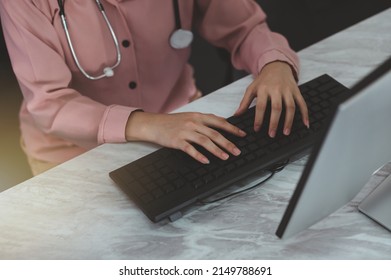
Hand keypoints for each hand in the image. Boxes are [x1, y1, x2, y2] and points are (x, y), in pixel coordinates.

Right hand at [125, 111, 245, 163]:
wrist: (154, 124)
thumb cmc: (172, 122)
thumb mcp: (189, 116)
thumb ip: (204, 120)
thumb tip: (220, 122)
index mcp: (198, 116)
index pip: (219, 122)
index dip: (232, 128)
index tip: (242, 134)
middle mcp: (193, 123)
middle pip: (214, 133)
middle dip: (228, 143)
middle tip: (237, 151)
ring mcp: (185, 132)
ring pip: (205, 141)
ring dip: (216, 150)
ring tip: (225, 157)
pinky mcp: (177, 141)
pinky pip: (190, 149)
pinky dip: (199, 155)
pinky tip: (206, 161)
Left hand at [235, 61, 308, 137]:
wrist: (277, 66)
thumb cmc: (263, 80)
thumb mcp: (251, 89)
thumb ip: (244, 102)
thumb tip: (236, 115)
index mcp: (264, 89)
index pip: (261, 106)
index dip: (259, 118)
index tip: (257, 129)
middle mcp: (276, 89)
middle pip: (277, 107)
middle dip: (274, 122)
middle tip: (272, 134)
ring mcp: (288, 90)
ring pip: (290, 106)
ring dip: (289, 121)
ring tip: (286, 132)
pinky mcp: (296, 91)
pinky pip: (302, 103)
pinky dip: (305, 113)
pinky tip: (305, 123)